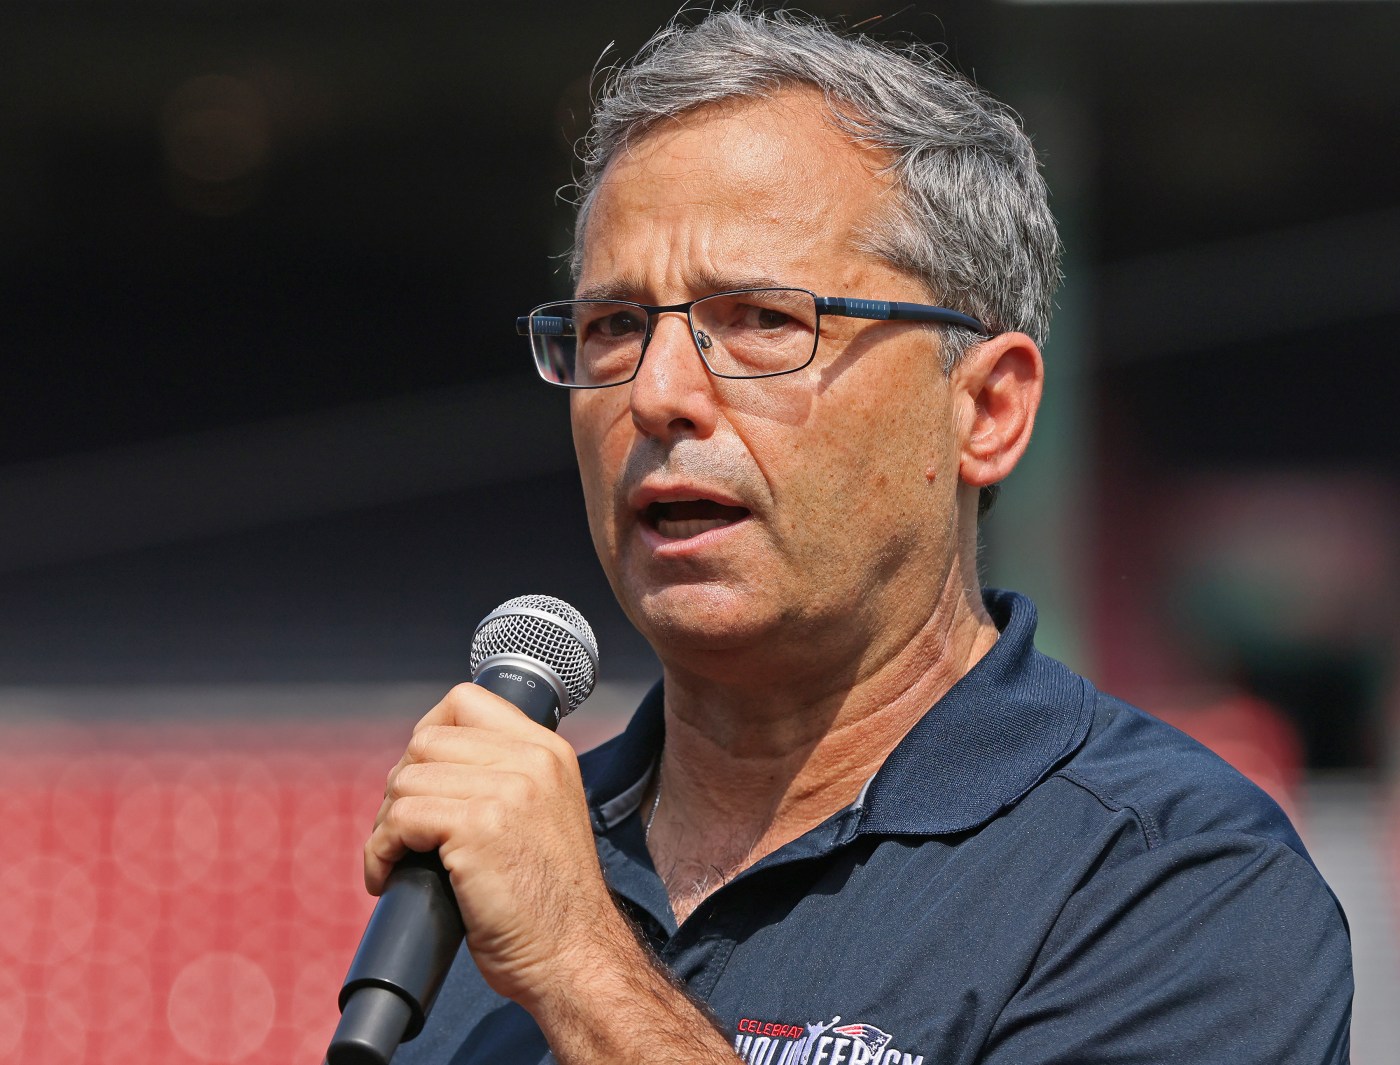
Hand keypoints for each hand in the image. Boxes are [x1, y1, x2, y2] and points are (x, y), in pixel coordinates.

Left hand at [364, 683, 613, 1007]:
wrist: (573, 955)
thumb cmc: (548, 901)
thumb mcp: (543, 813)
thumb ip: (505, 778)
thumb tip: (428, 766)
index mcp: (548, 751)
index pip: (466, 701)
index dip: (428, 735)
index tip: (421, 779)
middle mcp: (531, 760)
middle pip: (426, 741)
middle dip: (401, 787)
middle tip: (405, 834)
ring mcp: (507, 791)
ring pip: (406, 780)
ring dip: (386, 824)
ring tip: (399, 859)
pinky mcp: (477, 828)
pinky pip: (399, 820)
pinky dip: (380, 852)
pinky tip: (388, 877)